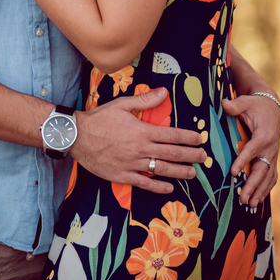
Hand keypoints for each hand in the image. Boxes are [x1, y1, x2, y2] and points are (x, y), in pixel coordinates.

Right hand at [72, 88, 206, 194]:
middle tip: (203, 157)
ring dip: (180, 172)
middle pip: (172, 153)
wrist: (76, 137)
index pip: (172, 135)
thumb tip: (164, 92)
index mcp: (142, 131)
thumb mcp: (122, 104)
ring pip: (162, 170)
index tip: (199, 140)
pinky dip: (158, 187)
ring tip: (192, 173)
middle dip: (190, 155)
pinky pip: (144, 183)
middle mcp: (140, 149)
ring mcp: (132, 164)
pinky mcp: (123, 176)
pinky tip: (169, 188)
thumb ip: (145, 100)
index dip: (188, 138)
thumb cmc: (99, 119)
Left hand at [224, 93, 279, 206]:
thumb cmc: (256, 106)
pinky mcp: (272, 160)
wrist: (273, 108)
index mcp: (264, 135)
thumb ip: (235, 105)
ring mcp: (273, 155)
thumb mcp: (246, 102)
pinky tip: (257, 201)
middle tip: (242, 197)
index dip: (243, 161)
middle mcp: (271, 148)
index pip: (252, 150)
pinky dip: (265, 190)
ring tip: (249, 205)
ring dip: (259, 192)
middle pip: (262, 169)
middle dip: (253, 185)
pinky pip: (271, 177)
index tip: (233, 172)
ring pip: (268, 177)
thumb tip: (224, 104)